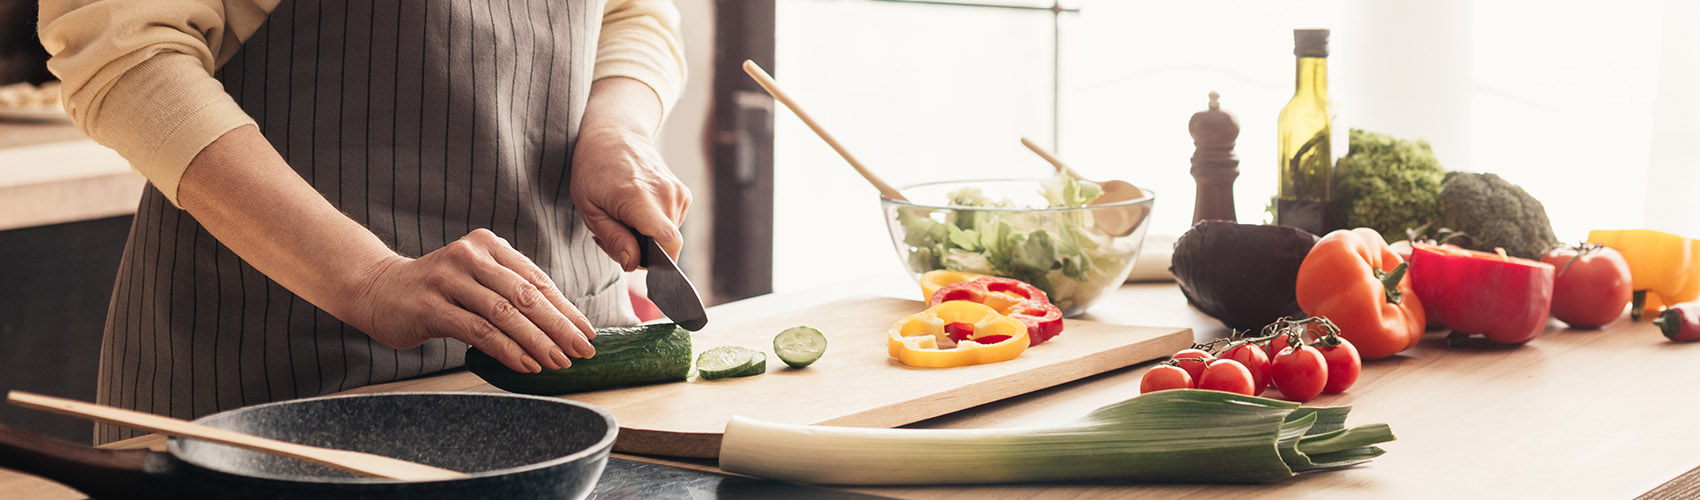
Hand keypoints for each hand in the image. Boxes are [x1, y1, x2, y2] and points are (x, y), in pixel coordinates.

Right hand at [347, 229, 596, 373]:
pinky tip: (526, 364)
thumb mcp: (476, 279)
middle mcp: (470, 256)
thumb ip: (510, 291)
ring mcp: (449, 280)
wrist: (378, 289)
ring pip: (504, 314)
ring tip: (558, 362)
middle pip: (525, 295)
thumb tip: (561, 324)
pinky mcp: (431, 306)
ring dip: (536, 341)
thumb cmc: (438, 289)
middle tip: (582, 350)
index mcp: (488, 245)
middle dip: (558, 326)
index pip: (536, 279)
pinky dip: (506, 349)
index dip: (565, 308)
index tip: (587, 332)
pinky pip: (478, 330)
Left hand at [570, 123, 691, 270]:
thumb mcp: (589, 208)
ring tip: (623, 219)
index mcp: (639, 198)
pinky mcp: (683, 193)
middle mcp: (665, 194)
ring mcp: (678, 192)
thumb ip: (613, 239)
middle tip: (613, 237)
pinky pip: (671, 224)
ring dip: (646, 238)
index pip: (668, 242)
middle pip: (665, 245)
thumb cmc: (594, 168)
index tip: (643, 268)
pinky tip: (637, 211)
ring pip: (668, 236)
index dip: (661, 265)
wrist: (615, 134)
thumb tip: (633, 264)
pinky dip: (654, 226)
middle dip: (641, 252)